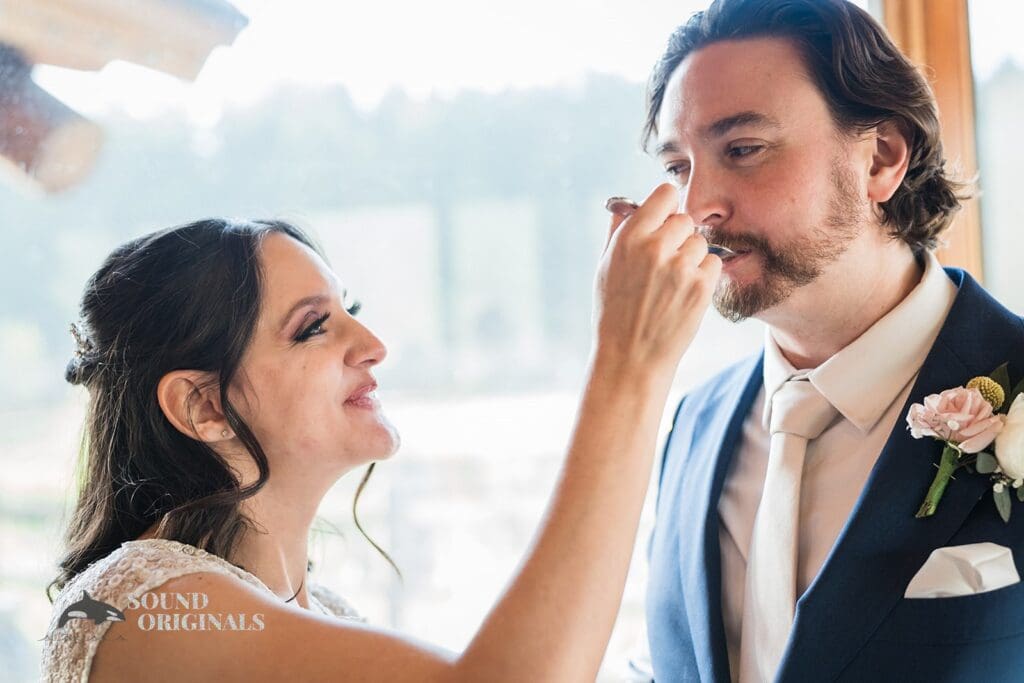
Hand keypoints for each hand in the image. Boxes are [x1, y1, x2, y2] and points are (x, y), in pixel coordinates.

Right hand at [592, 183, 721, 375]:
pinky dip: (703, 276)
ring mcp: (680, 267)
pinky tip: (684, 294)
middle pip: (685, 219)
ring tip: (672, 283)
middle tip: (666, 262)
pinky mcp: (701, 287)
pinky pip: (713, 264)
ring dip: (692, 258)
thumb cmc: (614, 312)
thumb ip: (618, 233)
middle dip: (678, 237)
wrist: (631, 356)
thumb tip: (626, 206)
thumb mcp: (605, 268)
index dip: (666, 207)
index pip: (665, 194)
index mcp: (629, 238)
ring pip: (700, 243)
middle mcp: (655, 247)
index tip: (665, 220)